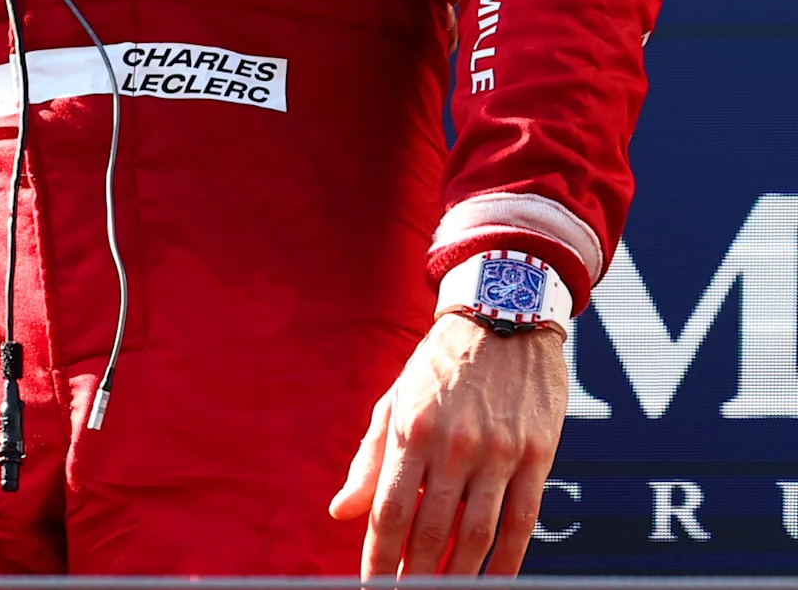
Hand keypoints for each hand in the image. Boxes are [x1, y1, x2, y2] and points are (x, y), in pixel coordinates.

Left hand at [331, 311, 566, 576]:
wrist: (504, 318)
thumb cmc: (439, 365)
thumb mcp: (395, 402)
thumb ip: (370, 462)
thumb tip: (341, 513)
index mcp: (411, 430)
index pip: (390, 511)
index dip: (379, 556)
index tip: (371, 586)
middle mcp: (455, 445)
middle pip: (432, 530)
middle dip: (415, 575)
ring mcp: (501, 453)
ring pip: (479, 533)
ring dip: (460, 575)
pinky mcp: (539, 456)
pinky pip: (524, 520)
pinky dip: (510, 559)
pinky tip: (495, 581)